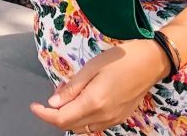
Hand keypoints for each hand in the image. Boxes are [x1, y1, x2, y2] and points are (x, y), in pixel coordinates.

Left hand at [30, 38, 166, 132]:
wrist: (151, 62)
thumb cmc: (121, 58)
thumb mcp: (92, 66)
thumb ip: (72, 87)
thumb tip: (53, 103)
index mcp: (94, 102)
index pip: (61, 119)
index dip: (44, 114)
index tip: (34, 106)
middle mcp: (103, 116)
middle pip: (70, 126)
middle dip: (56, 114)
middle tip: (56, 93)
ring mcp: (113, 120)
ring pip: (83, 128)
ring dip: (70, 116)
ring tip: (70, 94)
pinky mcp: (119, 118)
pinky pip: (95, 125)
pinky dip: (84, 117)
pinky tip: (85, 100)